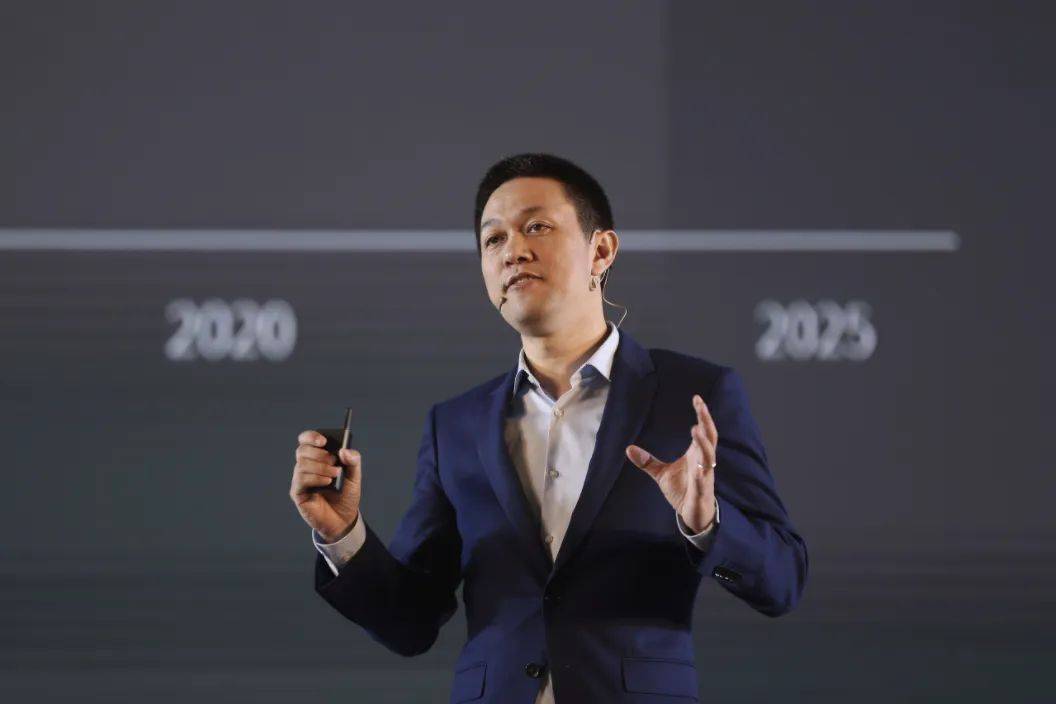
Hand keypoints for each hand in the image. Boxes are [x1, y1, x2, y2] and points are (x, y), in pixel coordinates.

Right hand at [289, 429, 362, 542]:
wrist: (344, 519)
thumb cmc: (346, 496)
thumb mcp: (355, 477)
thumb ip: (353, 461)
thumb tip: (344, 450)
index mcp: (318, 457)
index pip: (306, 440)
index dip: (311, 436)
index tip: (324, 441)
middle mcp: (306, 466)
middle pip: (302, 450)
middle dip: (319, 454)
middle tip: (334, 461)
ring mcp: (300, 479)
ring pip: (301, 464)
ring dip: (320, 467)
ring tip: (335, 475)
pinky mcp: (297, 493)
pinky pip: (300, 479)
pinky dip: (315, 478)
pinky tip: (327, 482)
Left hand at [625, 394, 716, 532]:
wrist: (693, 514)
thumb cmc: (683, 490)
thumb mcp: (661, 474)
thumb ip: (647, 461)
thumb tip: (628, 448)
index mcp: (696, 454)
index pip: (702, 430)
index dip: (702, 415)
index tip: (697, 398)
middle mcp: (704, 461)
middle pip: (710, 437)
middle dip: (706, 421)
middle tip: (700, 405)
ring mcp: (705, 476)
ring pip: (709, 457)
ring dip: (703, 444)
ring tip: (695, 430)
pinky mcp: (702, 491)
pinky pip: (703, 482)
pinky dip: (702, 475)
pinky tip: (699, 469)